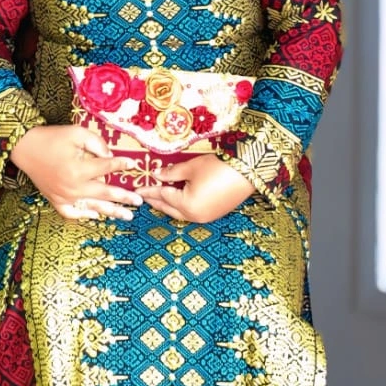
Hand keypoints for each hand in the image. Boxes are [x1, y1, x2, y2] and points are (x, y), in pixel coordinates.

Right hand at [9, 125, 142, 222]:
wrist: (25, 148)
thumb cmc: (52, 138)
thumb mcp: (76, 133)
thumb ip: (96, 143)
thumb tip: (110, 156)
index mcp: (78, 169)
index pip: (106, 168)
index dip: (121, 164)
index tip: (134, 164)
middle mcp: (72, 187)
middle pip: (104, 193)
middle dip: (124, 197)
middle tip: (139, 200)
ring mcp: (64, 197)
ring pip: (93, 207)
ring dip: (112, 211)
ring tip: (127, 215)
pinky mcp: (56, 201)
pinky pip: (73, 213)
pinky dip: (85, 215)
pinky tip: (96, 215)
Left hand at [138, 153, 253, 224]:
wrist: (247, 172)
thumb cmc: (218, 168)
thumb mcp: (192, 167)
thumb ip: (171, 173)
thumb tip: (157, 175)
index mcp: (186, 205)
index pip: (163, 196)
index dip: (150, 191)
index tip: (138, 188)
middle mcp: (194, 216)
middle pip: (169, 209)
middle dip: (156, 201)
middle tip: (144, 195)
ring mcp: (206, 217)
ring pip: (181, 213)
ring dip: (169, 206)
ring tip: (159, 197)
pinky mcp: (214, 214)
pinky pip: (192, 213)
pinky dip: (182, 207)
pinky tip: (179, 199)